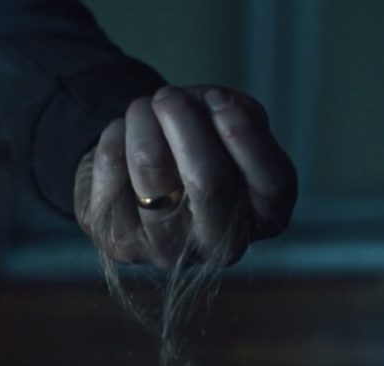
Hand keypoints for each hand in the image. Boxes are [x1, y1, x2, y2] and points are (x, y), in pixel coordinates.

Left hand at [74, 85, 296, 268]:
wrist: (142, 178)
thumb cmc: (201, 146)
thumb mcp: (231, 126)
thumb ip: (235, 113)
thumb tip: (208, 105)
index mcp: (264, 216)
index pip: (270, 181)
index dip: (244, 134)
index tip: (218, 98)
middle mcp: (220, 245)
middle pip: (208, 182)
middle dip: (185, 125)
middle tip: (167, 96)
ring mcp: (168, 250)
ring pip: (153, 176)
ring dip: (143, 125)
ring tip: (143, 107)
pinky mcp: (120, 243)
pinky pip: (113, 174)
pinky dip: (114, 138)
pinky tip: (122, 135)